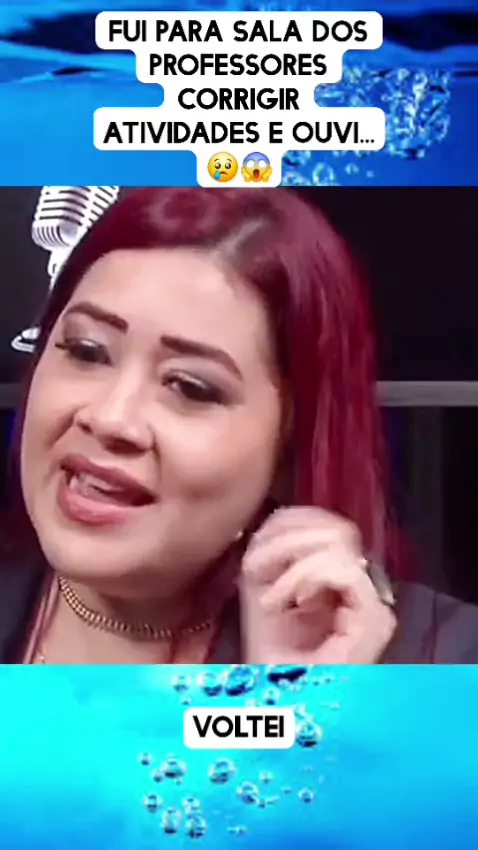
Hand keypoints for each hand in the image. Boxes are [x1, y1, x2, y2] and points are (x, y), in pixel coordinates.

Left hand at [240, 507, 395, 664]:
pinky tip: (285, 605)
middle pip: (333, 524)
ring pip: (340, 540)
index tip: (253, 554)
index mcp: (335, 575)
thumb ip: (271, 549)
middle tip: (256, 574)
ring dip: (291, 563)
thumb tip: (276, 516)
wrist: (274, 713)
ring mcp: (373, 604)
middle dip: (284, 541)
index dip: (287, 525)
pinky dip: (306, 579)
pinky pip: (344, 570)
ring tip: (271, 599)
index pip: (323, 519)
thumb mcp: (261, 589)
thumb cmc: (265, 657)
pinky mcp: (375, 621)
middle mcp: (362, 587)